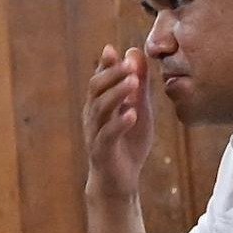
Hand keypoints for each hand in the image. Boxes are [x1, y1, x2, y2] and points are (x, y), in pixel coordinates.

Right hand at [83, 45, 154, 204]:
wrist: (118, 183)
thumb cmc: (128, 144)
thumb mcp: (139, 110)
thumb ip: (139, 85)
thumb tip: (136, 52)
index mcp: (100, 104)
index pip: (100, 78)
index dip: (105, 64)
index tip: (115, 50)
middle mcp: (93, 116)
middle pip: (96, 89)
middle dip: (111, 74)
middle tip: (130, 64)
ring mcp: (95, 133)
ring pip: (100, 109)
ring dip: (117, 94)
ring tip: (134, 83)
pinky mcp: (102, 152)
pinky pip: (107, 135)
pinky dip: (119, 123)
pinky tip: (132, 113)